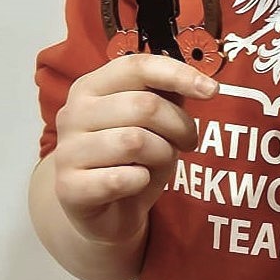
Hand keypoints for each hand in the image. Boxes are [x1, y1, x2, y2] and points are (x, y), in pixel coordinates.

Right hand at [52, 54, 216, 246]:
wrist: (103, 212)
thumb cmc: (132, 160)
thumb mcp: (152, 122)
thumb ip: (167, 96)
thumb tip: (199, 82)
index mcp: (91, 87)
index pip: (136, 67)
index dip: (178, 74)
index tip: (212, 91)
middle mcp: (73, 113)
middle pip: (143, 106)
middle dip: (178, 125)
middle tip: (188, 142)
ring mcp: (67, 151)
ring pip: (134, 141)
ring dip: (163, 154)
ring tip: (162, 161)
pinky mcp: (69, 188)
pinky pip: (120, 179)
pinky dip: (141, 181)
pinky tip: (138, 182)